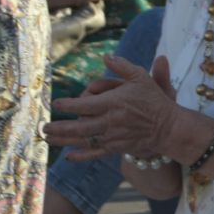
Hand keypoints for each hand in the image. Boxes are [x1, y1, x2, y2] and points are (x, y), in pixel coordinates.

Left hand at [47, 55, 181, 160]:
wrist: (170, 127)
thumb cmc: (155, 100)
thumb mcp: (142, 78)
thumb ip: (123, 66)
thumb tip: (105, 56)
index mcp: (114, 103)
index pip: (85, 104)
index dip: (69, 104)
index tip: (57, 103)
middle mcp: (111, 121)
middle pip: (79, 126)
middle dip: (59, 127)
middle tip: (43, 127)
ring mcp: (113, 136)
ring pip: (83, 140)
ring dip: (64, 140)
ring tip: (48, 139)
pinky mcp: (117, 148)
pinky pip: (96, 153)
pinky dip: (82, 156)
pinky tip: (69, 156)